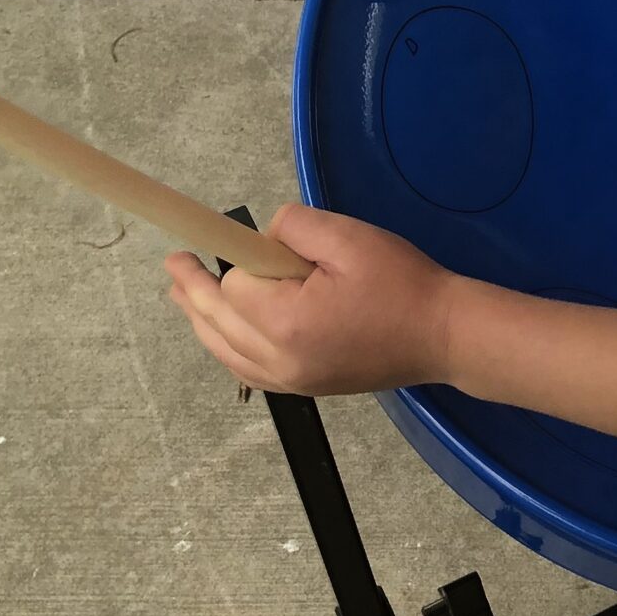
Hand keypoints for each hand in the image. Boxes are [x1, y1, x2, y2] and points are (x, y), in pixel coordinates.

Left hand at [166, 204, 451, 395]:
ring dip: (203, 322)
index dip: (221, 261)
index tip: (185, 246)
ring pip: (226, 352)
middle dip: (191, 292)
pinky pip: (247, 371)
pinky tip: (222, 332)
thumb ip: (295, 227)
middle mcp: (280, 360)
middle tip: (173, 265)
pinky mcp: (304, 388)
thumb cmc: (402, 283)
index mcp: (287, 321)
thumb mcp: (350, 237)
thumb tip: (262, 238)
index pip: (232, 287)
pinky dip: (226, 349)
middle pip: (217, 323)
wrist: (444, 336)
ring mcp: (291, 381)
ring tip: (184, 296)